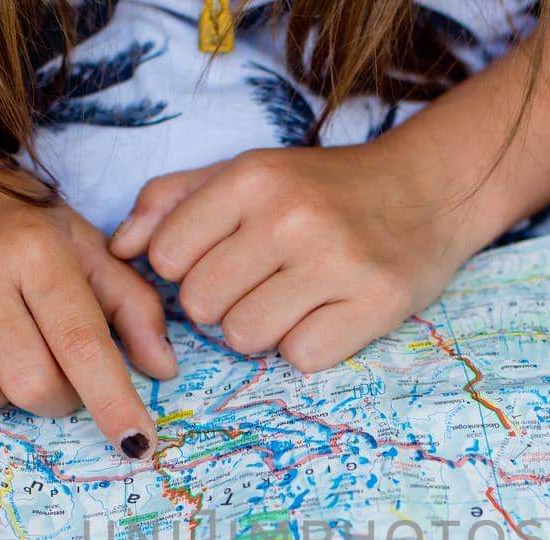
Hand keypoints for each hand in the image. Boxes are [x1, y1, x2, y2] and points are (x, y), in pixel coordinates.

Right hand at [0, 166, 174, 458]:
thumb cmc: (9, 223)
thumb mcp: (80, 246)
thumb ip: (130, 305)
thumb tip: (163, 368)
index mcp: (36, 249)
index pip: (83, 344)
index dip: (113, 402)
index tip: (137, 444)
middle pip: (30, 386)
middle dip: (50, 397)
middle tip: (42, 365)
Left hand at [108, 143, 472, 371]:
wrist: (429, 189)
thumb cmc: (325, 189)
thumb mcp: (248, 173)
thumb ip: (174, 200)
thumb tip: (119, 248)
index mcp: (253, 178)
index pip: (168, 257)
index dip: (188, 270)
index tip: (223, 261)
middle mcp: (292, 216)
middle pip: (201, 305)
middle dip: (222, 305)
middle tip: (263, 285)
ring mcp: (336, 261)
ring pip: (245, 336)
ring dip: (262, 331)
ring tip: (294, 301)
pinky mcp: (375, 302)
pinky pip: (302, 356)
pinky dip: (309, 346)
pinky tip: (328, 316)